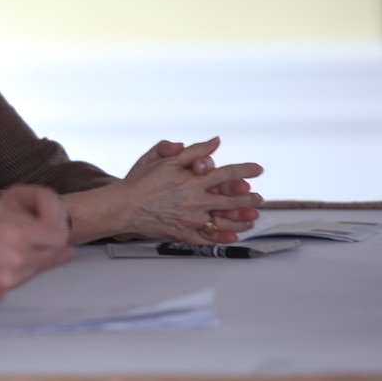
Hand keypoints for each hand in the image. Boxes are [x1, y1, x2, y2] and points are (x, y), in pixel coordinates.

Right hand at [0, 186, 72, 304]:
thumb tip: (34, 216)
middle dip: (48, 243)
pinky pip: (16, 283)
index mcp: (15, 234)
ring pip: (36, 270)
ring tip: (10, 246)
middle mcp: (16, 261)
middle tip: (37, 234)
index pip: (60, 235)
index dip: (56, 227)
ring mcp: (7, 282)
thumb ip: (16, 214)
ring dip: (32, 258)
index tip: (47, 222)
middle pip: (53, 255)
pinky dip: (13, 273)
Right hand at [65, 137, 262, 244]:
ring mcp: (191, 219)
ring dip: (241, 219)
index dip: (245, 170)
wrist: (123, 207)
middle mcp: (195, 200)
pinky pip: (208, 238)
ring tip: (251, 218)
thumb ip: (193, 150)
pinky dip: (223, 237)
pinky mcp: (184, 234)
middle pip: (231, 199)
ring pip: (224, 220)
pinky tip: (233, 235)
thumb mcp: (164, 159)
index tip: (257, 170)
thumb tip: (215, 142)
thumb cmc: (140, 183)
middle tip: (258, 198)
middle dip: (248, 198)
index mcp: (192, 180)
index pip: (226, 172)